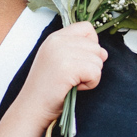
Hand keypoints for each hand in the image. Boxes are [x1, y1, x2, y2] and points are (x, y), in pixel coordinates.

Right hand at [0, 22, 105, 136]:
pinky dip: (91, 83)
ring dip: (90, 76)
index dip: (91, 44)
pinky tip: (76, 88)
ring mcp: (61, 53)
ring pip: (98, 60)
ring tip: (72, 83)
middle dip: (91, 64)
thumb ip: (80, 52)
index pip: (87, 28)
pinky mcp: (67, 67)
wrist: (32, 108)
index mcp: (55, 37)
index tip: (80, 60)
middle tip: (73, 77)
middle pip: (95, 45)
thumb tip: (104, 53)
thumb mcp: (61, 62)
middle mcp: (57, 41)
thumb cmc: (48, 89)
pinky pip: (96, 71)